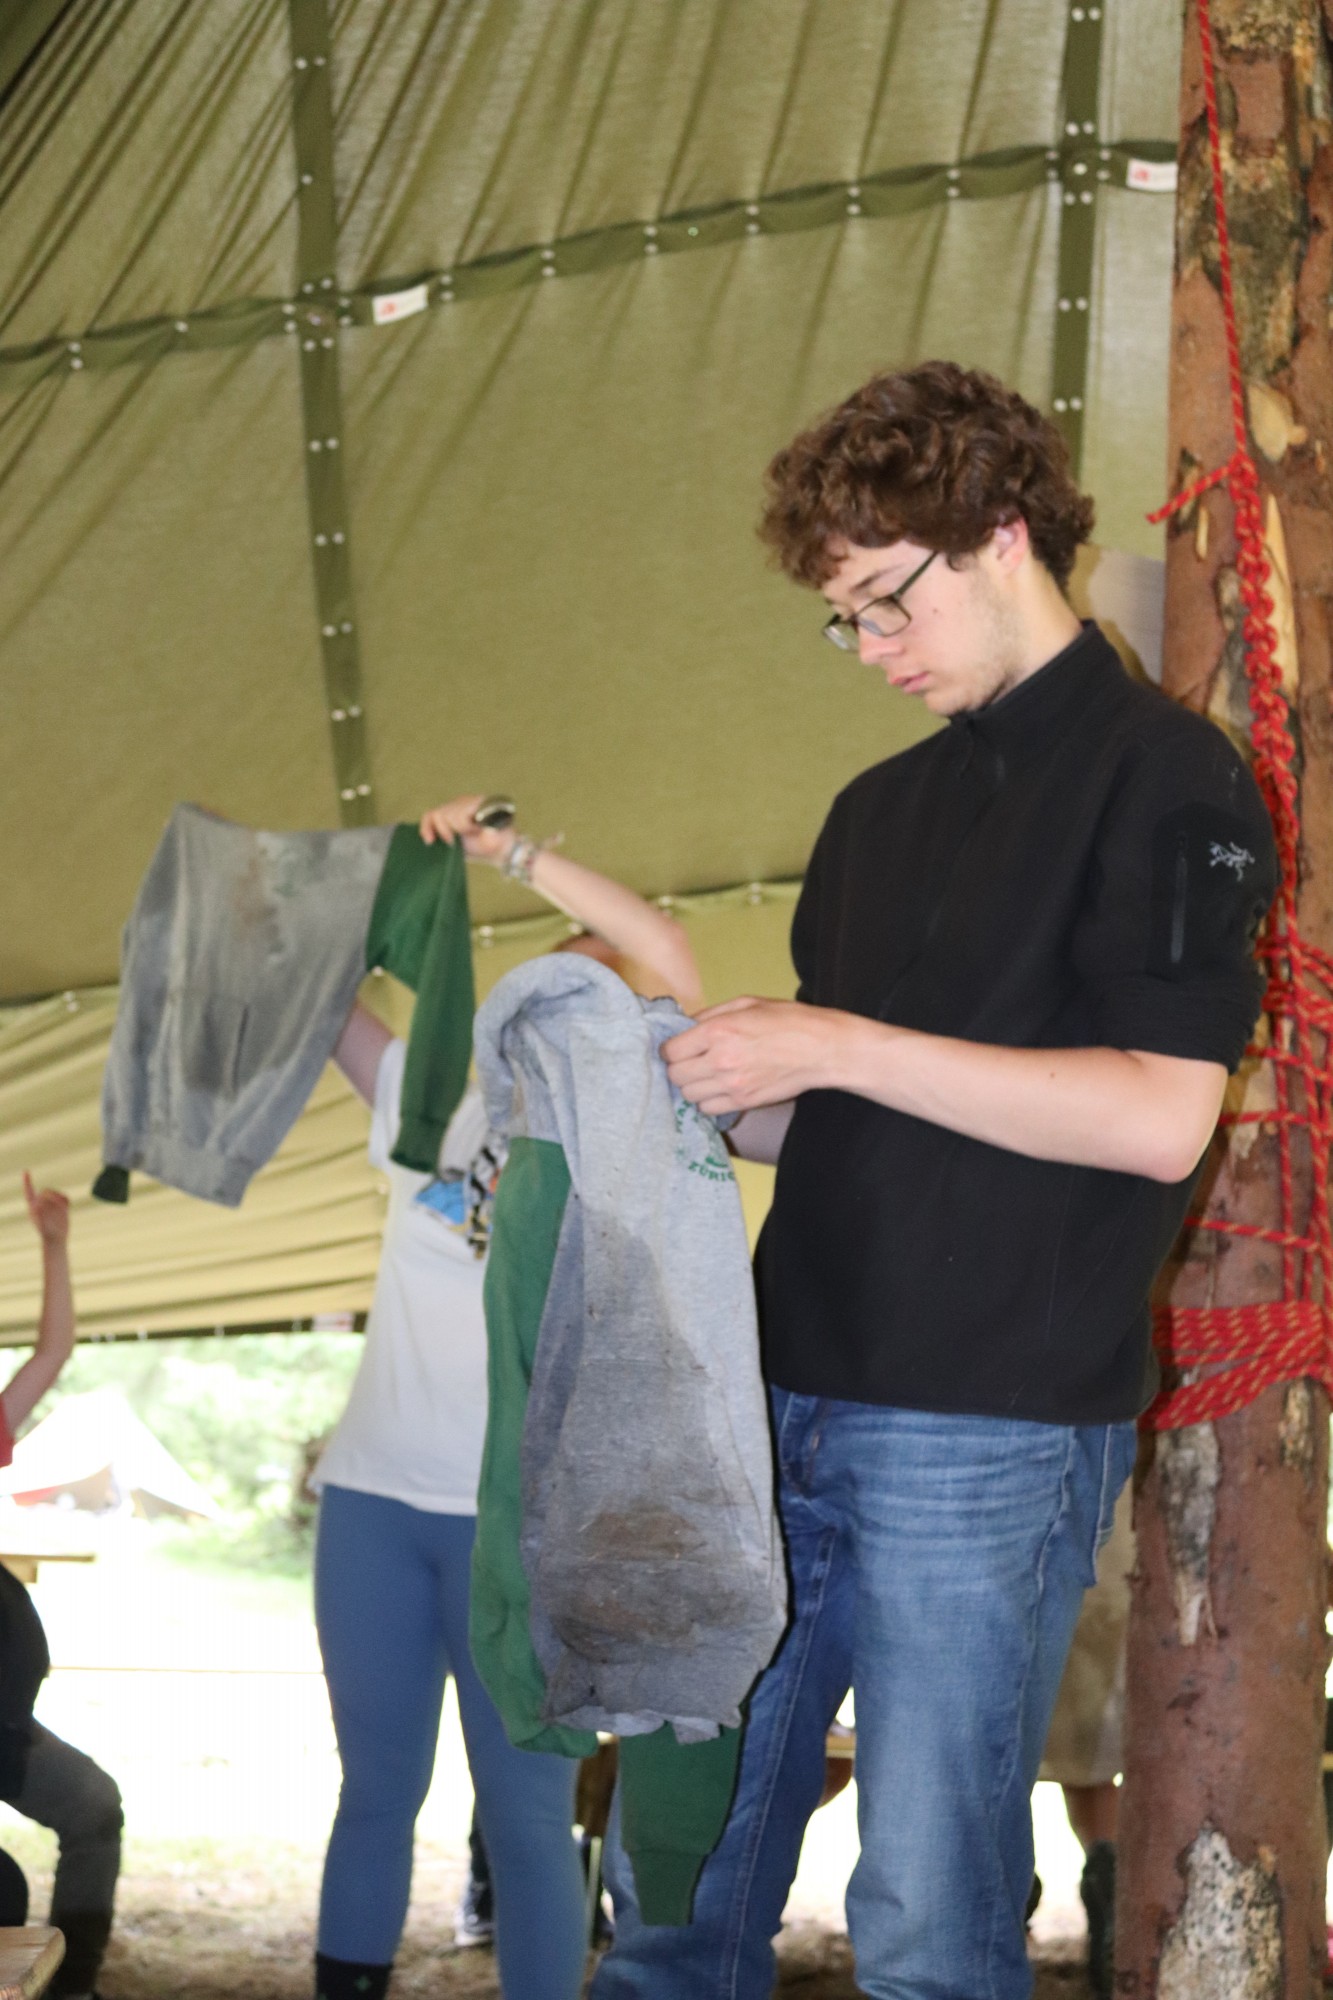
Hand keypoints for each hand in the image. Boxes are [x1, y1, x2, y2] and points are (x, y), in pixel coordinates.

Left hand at [23, 1174, 68, 1247]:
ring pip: (55, 1194)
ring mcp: (52, 1205)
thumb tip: (36, 1205)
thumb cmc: (46, 1234)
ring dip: (58, 1198)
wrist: (56, 1240)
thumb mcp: (41, 1225)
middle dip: (51, 1196)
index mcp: (33, 1207)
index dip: (27, 1181)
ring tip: (63, 1206)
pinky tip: (67, 1206)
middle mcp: (42, 1204)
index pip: (29, 1191)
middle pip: (45, 1192)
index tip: (26, 1171)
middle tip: (57, 1203)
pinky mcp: (62, 1207)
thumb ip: (38, 1215)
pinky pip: (64, 1198)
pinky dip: (65, 1200)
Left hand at [418, 796, 513, 864]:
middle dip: (445, 832)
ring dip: (459, 829)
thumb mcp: (456, 844)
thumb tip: (425, 839)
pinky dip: (466, 825)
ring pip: (448, 814)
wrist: (504, 852)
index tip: (429, 841)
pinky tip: (477, 828)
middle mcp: (462, 803)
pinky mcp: (481, 801)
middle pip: (438, 814)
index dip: (426, 827)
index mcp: (454, 811)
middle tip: (455, 842)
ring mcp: (472, 800)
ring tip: (473, 832)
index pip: (431, 814)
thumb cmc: (481, 849)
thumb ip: (442, 836)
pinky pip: (461, 813)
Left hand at [662, 998, 848, 1114]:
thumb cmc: (787, 1020)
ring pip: (688, 1095)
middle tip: (690, 1061)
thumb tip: (684, 1027)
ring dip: (692, 1085)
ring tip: (705, 1075)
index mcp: (718, 1031)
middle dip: (678, 1067)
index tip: (677, 1048)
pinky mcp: (744, 1102)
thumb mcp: (746, 1004)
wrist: (821, 1048)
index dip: (669, 1049)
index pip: (671, 1050)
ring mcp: (732, 1084)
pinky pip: (707, 1109)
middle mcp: (720, 1060)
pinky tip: (718, 1089)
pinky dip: (707, 1101)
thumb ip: (710, 1015)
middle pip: (676, 1075)